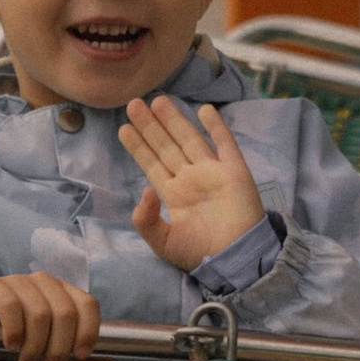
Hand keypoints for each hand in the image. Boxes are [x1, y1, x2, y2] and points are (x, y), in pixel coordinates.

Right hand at [0, 274, 112, 360]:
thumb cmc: (27, 339)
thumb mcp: (57, 351)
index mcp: (66, 291)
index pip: (88, 304)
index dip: (88, 331)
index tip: (80, 355)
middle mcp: (45, 281)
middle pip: (65, 313)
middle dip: (59, 347)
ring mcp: (19, 281)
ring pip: (39, 313)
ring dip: (35, 346)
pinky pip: (11, 307)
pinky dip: (15, 332)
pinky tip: (12, 346)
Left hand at [121, 93, 268, 277]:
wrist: (235, 259)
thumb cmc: (200, 254)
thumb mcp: (163, 243)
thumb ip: (146, 220)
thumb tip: (144, 190)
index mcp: (174, 194)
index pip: (152, 163)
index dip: (138, 146)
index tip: (123, 127)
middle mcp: (191, 178)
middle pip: (167, 146)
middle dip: (151, 126)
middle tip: (134, 104)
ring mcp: (213, 172)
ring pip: (190, 140)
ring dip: (175, 120)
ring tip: (158, 101)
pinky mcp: (235, 171)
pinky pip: (225, 144)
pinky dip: (216, 127)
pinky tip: (204, 110)